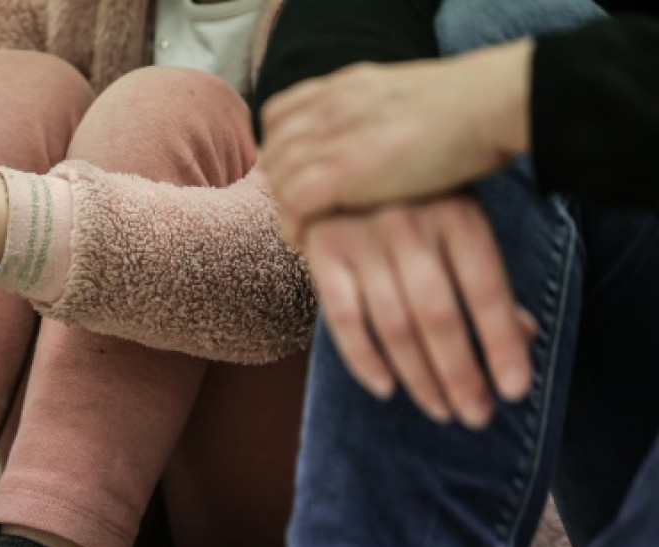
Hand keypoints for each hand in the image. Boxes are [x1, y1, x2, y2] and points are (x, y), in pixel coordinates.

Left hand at [261, 41, 532, 238]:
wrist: (492, 105)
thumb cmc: (470, 111)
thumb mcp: (406, 101)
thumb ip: (377, 118)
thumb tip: (373, 147)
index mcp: (345, 85)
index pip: (281, 115)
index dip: (282, 148)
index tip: (298, 176)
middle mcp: (331, 107)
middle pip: (274, 150)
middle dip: (280, 184)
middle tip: (300, 212)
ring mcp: (334, 138)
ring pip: (278, 178)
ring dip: (287, 209)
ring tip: (305, 230)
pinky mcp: (342, 172)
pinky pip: (292, 203)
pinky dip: (294, 225)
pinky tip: (306, 240)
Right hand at [300, 195, 534, 427]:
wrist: (342, 153)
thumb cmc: (418, 198)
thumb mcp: (461, 220)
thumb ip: (485, 276)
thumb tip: (525, 335)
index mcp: (456, 213)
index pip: (486, 291)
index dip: (502, 344)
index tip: (516, 391)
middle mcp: (409, 224)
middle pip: (438, 316)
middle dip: (461, 374)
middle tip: (477, 416)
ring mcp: (362, 238)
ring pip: (394, 325)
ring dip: (420, 378)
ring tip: (442, 411)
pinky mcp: (323, 252)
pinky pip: (343, 318)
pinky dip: (364, 359)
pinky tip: (387, 389)